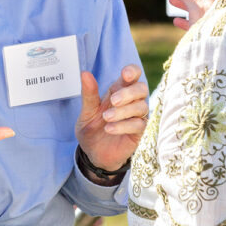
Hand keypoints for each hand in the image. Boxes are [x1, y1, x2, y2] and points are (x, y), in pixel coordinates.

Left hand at [75, 65, 147, 181]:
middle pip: (141, 88)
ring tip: (106, 118)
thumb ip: (88, 93)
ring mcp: (136, 117)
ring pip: (141, 106)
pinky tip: (109, 128)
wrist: (93, 154)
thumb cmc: (92, 129)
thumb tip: (84, 73)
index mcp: (117, 91)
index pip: (133, 75)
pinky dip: (124, 125)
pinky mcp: (138, 132)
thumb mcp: (86, 112)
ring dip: (124, 111)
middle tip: (113, 101)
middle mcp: (130, 102)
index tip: (126, 74)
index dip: (133, 71)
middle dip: (128, 93)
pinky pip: (139, 124)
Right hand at [163, 0, 215, 30]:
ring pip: (192, 8)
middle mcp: (209, 6)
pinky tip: (176, 21)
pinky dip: (184, 20)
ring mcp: (206, 17)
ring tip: (170, 0)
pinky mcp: (203, 29)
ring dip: (180, 3)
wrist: (216, 45)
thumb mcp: (195, 7)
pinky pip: (193, 22)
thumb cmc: (208, 23)